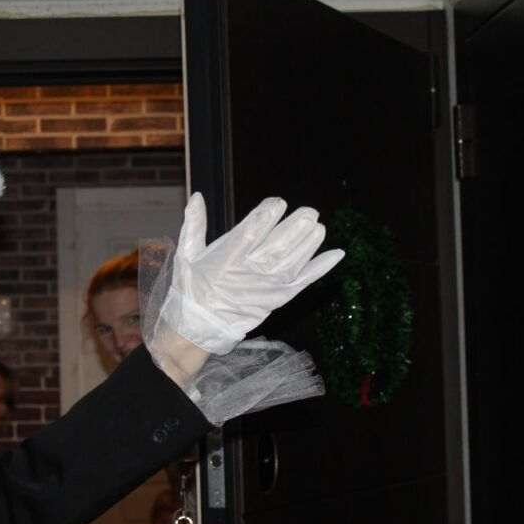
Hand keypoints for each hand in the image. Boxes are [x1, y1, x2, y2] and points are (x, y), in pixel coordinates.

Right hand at [160, 193, 342, 354]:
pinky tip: (336, 254)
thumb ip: (194, 224)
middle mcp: (249, 272)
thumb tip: (197, 196)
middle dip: (296, 227)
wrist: (199, 327)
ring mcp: (267, 287)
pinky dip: (321, 269)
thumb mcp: (187, 254)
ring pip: (294, 263)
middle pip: (278, 247)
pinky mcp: (278, 299)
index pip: (252, 232)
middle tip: (310, 212)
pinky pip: (303, 282)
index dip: (267, 215)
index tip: (277, 203)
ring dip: (310, 244)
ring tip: (319, 226)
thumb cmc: (192, 288)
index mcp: (226, 258)